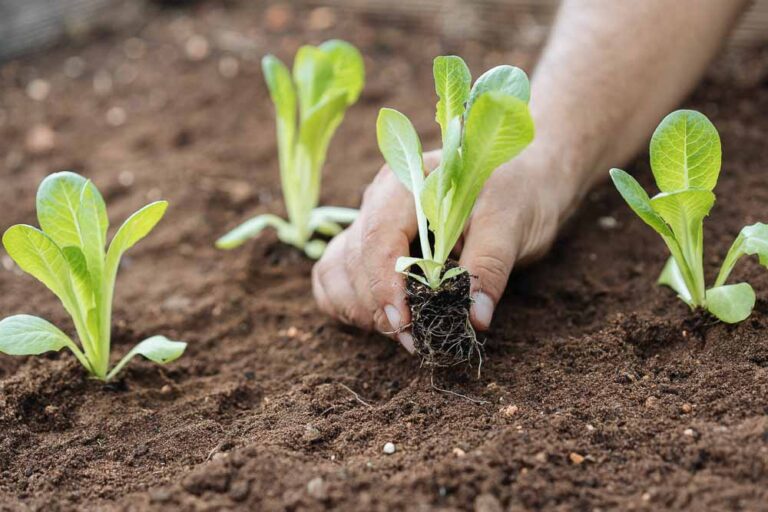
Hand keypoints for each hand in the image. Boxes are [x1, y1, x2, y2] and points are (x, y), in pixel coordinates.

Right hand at [312, 146, 575, 351]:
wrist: (521, 182)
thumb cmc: (517, 194)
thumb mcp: (511, 225)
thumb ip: (489, 267)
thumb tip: (474, 319)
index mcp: (408, 183)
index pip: (378, 236)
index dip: (385, 285)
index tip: (404, 324)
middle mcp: (379, 199)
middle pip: (356, 260)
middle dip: (379, 307)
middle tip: (417, 340)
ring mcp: (370, 221)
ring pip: (338, 270)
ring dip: (361, 308)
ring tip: (405, 332)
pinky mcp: (370, 244)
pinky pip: (335, 275)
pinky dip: (347, 302)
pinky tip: (381, 318)